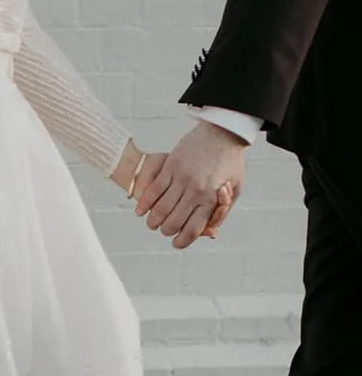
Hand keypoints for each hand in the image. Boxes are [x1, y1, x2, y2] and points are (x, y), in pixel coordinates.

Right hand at [135, 122, 245, 249]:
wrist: (222, 132)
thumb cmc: (230, 162)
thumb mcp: (235, 188)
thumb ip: (222, 211)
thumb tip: (210, 233)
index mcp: (211, 199)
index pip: (193, 229)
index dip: (182, 241)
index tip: (177, 244)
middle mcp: (195, 191)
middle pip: (173, 222)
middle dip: (166, 231)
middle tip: (166, 230)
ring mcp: (181, 179)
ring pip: (159, 210)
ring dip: (153, 221)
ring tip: (153, 224)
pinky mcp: (170, 168)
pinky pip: (152, 191)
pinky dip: (143, 205)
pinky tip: (140, 212)